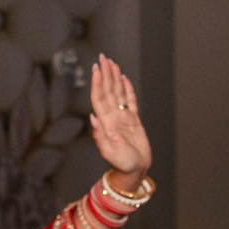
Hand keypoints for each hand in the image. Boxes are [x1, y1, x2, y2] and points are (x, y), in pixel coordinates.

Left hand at [88, 55, 152, 194]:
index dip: (98, 82)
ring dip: (114, 78)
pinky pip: (129, 101)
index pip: (100, 98)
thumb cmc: (123, 164)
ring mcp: (123, 118)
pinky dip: (127, 90)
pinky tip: (124, 79)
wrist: (135, 171)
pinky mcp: (133, 121)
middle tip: (103, 57)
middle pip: (108, 91)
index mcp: (107, 123)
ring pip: (117, 93)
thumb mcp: (110, 152)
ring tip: (112, 63)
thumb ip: (101, 135)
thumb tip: (93, 117)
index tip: (97, 69)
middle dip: (105, 74)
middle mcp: (113, 117)